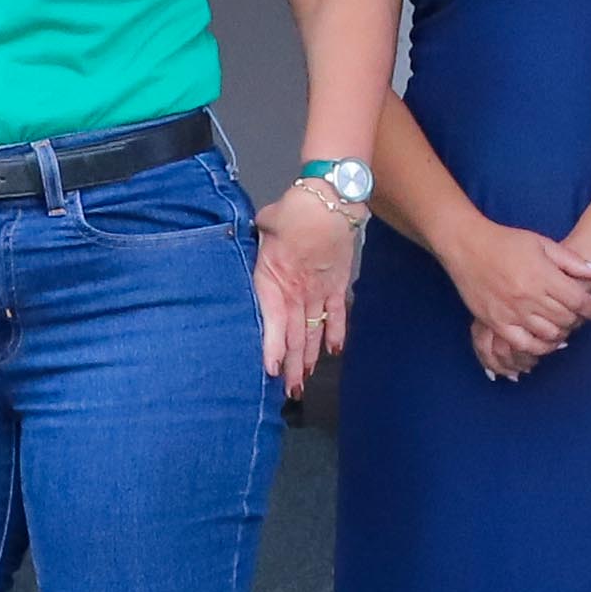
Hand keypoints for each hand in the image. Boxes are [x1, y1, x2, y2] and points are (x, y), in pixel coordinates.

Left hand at [253, 185, 363, 397]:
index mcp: (273, 280)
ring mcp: (319, 291)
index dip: (271, 348)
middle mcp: (297, 292)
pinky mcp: (337, 285)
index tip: (269, 370)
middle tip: (289, 390)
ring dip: (309, 357)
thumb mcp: (264, 226)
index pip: (272, 322)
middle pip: (293, 335)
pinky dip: (336, 333)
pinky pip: (337, 315)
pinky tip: (333, 352)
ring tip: (304, 380)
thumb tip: (253, 235)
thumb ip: (258, 240)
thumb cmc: (293, 211)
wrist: (329, 201)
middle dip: (290, 365)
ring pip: (313, 332)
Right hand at [444, 219, 590, 374]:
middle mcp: (529, 296)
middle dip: (578, 321)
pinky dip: (538, 347)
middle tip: (579, 319)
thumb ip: (571, 260)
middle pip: (566, 319)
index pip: (578, 301)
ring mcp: (512, 312)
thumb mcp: (542, 243)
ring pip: (548, 335)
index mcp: (543, 276)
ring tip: (564, 329)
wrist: (467, 246)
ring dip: (561, 335)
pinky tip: (544, 342)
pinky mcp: (496, 322)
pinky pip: (523, 344)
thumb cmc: (506, 242)